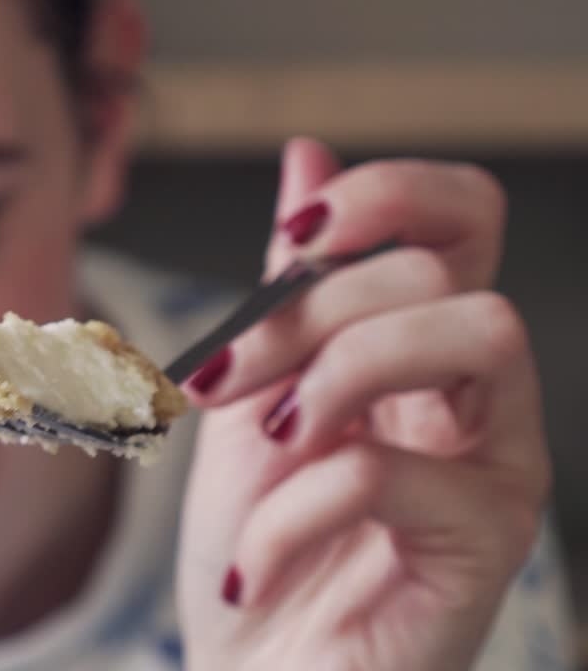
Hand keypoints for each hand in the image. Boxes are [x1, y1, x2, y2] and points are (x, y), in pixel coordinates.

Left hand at [175, 138, 549, 670]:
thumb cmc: (255, 549)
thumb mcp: (250, 400)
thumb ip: (288, 288)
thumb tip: (310, 153)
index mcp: (418, 353)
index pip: (465, 218)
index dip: (393, 192)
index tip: (296, 233)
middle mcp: (477, 403)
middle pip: (442, 271)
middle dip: (306, 310)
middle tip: (219, 383)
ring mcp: (497, 475)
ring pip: (481, 332)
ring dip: (341, 371)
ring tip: (269, 442)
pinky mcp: (488, 552)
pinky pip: (398, 473)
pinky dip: (291, 513)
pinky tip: (250, 563)